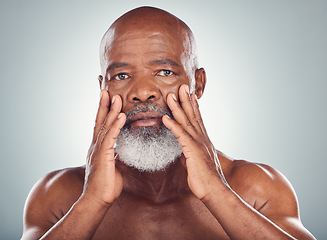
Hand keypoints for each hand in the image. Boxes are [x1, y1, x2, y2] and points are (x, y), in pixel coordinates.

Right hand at [82, 90, 125, 206]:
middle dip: (103, 104)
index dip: (103, 111)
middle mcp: (95, 146)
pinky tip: (121, 115)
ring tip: (115, 96)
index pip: (101, 125)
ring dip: (110, 110)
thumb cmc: (106, 186)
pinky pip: (111, 138)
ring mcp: (98, 150)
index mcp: (98, 148)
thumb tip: (122, 152)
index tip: (106, 98)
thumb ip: (117, 157)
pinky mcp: (103, 156)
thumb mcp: (114, 167)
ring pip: (104, 126)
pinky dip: (116, 126)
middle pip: (99, 121)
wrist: (97, 201)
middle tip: (105, 89)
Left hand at [162, 84, 227, 200]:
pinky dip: (173, 125)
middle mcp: (202, 139)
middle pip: (192, 116)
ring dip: (177, 108)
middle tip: (181, 87)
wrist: (215, 191)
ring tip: (170, 96)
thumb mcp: (197, 164)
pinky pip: (181, 135)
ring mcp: (198, 144)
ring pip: (186, 122)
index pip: (197, 120)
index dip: (193, 106)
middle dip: (186, 100)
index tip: (190, 95)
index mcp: (204, 141)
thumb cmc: (206, 180)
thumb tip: (183, 154)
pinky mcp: (193, 151)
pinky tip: (165, 118)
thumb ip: (190, 156)